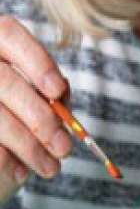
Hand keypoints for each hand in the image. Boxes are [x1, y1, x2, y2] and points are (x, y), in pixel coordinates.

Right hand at [0, 16, 72, 201]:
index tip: (59, 91)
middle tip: (65, 148)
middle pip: (5, 83)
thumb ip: (49, 87)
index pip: (9, 34)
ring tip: (51, 168)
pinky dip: (4, 161)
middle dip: (40, 118)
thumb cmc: (20, 107)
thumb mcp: (35, 91)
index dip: (36, 61)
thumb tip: (61, 98)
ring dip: (27, 146)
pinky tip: (21, 173)